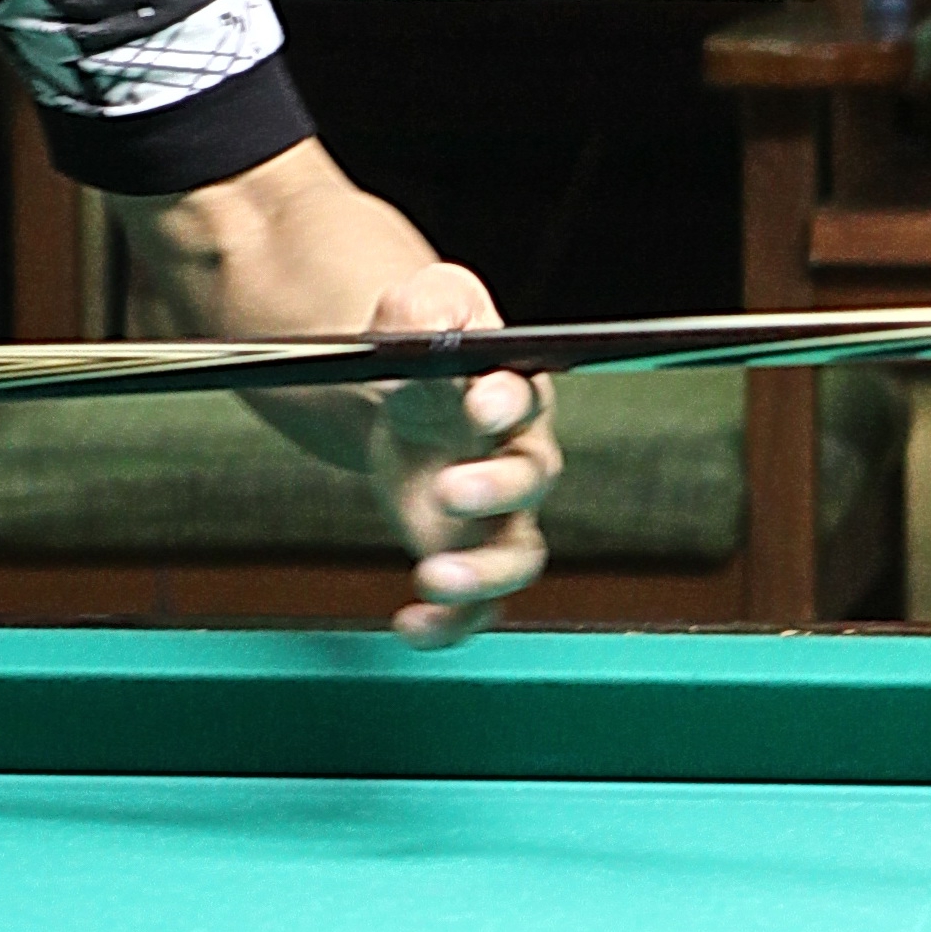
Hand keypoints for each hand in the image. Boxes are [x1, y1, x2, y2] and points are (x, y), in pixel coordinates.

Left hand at [364, 261, 559, 648]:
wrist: (400, 393)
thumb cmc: (422, 338)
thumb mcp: (418, 305)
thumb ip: (423, 310)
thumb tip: (422, 326)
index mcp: (511, 386)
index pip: (521, 394)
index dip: (504, 400)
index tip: (478, 404)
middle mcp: (518, 454)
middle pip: (530, 477)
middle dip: (495, 487)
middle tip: (448, 490)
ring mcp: (499, 514)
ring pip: (516, 555)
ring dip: (482, 574)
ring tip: (432, 577)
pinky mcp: (470, 554)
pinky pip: (477, 604)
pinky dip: (450, 623)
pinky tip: (410, 626)